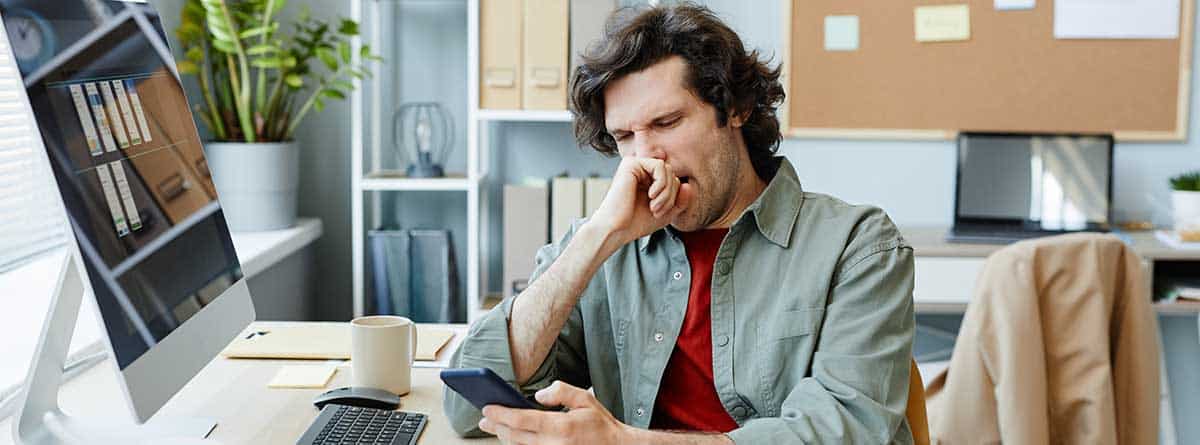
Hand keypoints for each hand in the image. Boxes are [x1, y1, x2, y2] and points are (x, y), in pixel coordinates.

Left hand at [479, 381, 631, 444]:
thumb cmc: (600, 424)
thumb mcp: (585, 399)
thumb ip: (561, 391)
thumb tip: (538, 395)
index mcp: (561, 427)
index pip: (522, 420)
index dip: (501, 414)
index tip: (487, 408)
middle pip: (515, 436)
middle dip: (497, 427)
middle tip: (484, 419)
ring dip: (505, 437)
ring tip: (495, 427)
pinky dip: (519, 444)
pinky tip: (513, 437)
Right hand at [587, 157, 692, 246]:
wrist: (615, 229)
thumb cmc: (636, 223)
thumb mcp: (666, 213)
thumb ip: (680, 201)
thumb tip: (689, 186)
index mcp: (646, 180)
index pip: (673, 180)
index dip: (674, 197)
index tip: (661, 213)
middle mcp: (640, 170)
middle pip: (672, 174)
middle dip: (671, 195)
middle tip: (657, 211)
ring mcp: (635, 165)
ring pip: (668, 170)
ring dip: (666, 192)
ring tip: (654, 207)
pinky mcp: (631, 164)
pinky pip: (659, 166)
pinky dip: (661, 183)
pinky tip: (650, 196)